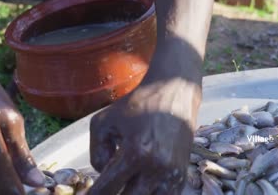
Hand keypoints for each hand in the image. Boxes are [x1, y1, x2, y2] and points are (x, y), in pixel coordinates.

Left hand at [88, 70, 200, 194]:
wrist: (174, 92)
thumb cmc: (137, 104)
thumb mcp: (104, 121)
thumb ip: (96, 151)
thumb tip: (102, 173)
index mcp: (135, 152)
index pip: (108, 189)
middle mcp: (156, 167)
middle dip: (114, 194)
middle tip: (107, 188)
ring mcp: (172, 174)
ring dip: (133, 193)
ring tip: (125, 183)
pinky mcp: (182, 175)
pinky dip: (150, 194)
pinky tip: (140, 185)